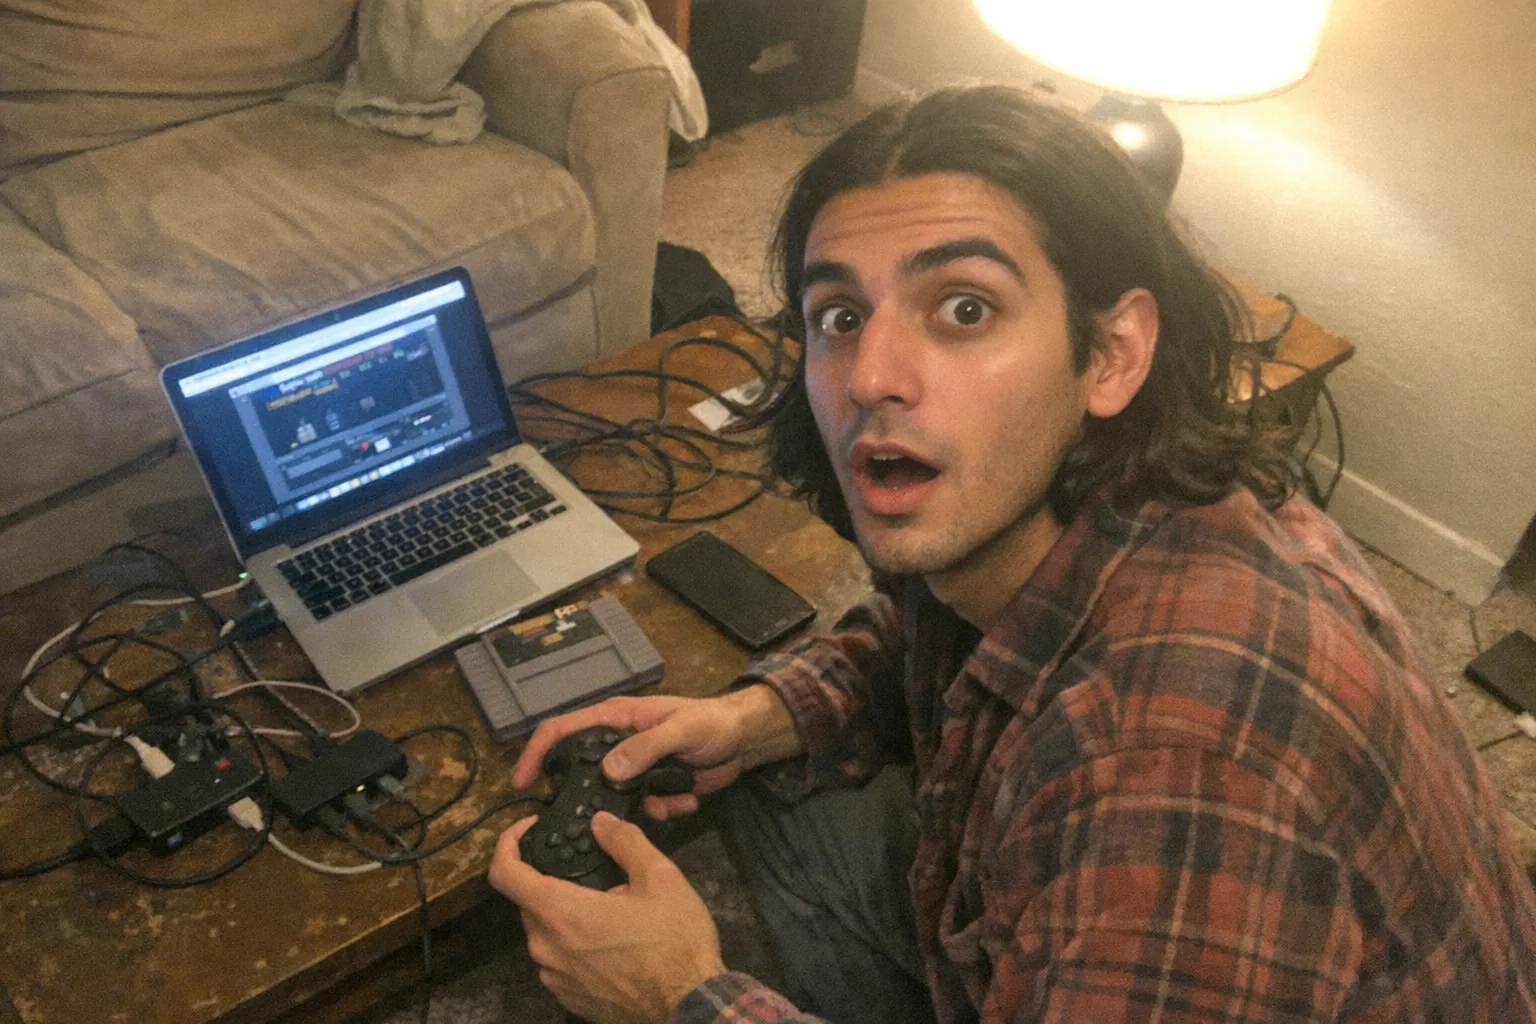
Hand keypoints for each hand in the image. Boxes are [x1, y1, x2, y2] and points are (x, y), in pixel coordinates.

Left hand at [490, 812, 725, 1023]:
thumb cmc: (675, 942)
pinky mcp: (569, 999)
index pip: (504, 873)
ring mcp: (555, 978)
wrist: (691, 1007)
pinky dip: (575, 945)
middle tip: (597, 876)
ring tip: (613, 913)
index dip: (508, 844)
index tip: (529, 831)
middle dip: (554, 881)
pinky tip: (613, 945)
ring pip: (545, 933)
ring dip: (568, 916)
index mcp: (560, 912)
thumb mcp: (660, 878)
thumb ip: (624, 842)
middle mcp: (546, 947)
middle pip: (528, 902)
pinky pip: (559, 961)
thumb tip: (601, 822)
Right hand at [513, 690, 794, 820]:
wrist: (745, 740)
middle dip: (587, 795)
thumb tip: (607, 771)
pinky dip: (662, 809)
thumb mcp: (680, 730)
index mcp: (617, 718)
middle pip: (582, 770)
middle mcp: (619, 743)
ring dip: (635, 807)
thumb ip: (645, 748)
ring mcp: (634, 767)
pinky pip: (642, 807)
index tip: (522, 782)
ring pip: (613, 796)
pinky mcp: (652, 788)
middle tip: (588, 820)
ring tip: (664, 801)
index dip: (538, 752)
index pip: (564, 729)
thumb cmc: (711, 723)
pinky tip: (684, 801)